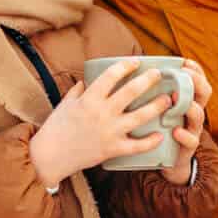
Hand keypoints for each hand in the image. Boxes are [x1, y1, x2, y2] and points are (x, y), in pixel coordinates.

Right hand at [28, 60, 167, 190]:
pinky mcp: (112, 149)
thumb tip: (87, 80)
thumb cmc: (56, 128)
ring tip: (168, 99)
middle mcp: (102, 113)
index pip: (111, 75)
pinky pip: (137, 146)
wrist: (50, 156)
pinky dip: (151, 141)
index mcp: (89, 98)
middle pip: (131, 91)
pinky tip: (160, 135)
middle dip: (148, 80)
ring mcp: (109, 131)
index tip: (135, 61)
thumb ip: (78, 90)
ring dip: (157, 106)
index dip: (125, 65)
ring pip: (140, 116)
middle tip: (158, 74)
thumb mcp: (65, 103)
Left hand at [161, 59, 210, 185]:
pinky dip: (184, 135)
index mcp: (187, 100)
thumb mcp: (160, 110)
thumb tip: (138, 73)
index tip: (184, 62)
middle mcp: (193, 113)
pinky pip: (191, 141)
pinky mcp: (188, 148)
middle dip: (196, 82)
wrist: (169, 163)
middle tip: (184, 75)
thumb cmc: (161, 130)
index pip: (198, 80)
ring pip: (199, 115)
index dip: (195, 70)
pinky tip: (176, 131)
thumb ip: (155, 94)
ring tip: (177, 100)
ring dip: (190, 106)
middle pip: (204, 93)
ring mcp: (193, 130)